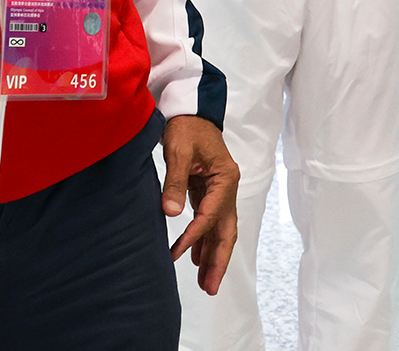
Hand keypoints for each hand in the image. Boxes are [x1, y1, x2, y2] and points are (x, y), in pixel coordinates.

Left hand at [160, 115, 240, 292]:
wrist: (191, 110)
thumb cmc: (186, 127)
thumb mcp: (177, 150)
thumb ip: (174, 182)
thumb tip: (170, 213)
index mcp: (226, 177)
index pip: (211, 214)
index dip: (194, 235)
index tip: (176, 253)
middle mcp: (228, 187)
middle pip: (227, 230)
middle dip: (219, 260)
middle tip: (210, 287)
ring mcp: (221, 191)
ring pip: (221, 230)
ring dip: (213, 256)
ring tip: (206, 283)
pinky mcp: (210, 192)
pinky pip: (210, 222)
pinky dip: (204, 241)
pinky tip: (196, 259)